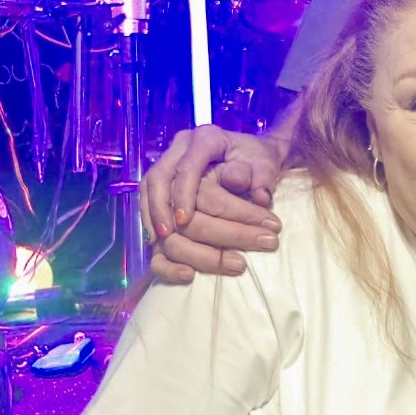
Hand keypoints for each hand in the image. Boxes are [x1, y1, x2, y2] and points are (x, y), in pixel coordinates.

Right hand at [142, 127, 283, 284]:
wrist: (253, 160)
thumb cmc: (258, 160)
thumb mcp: (266, 161)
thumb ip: (262, 175)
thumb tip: (258, 195)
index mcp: (201, 140)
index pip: (184, 168)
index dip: (183, 195)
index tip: (186, 220)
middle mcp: (175, 157)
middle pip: (167, 195)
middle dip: (200, 228)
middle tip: (246, 248)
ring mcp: (163, 183)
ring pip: (154, 216)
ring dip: (182, 246)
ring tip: (222, 266)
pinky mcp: (160, 208)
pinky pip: (149, 232)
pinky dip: (166, 259)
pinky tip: (186, 274)